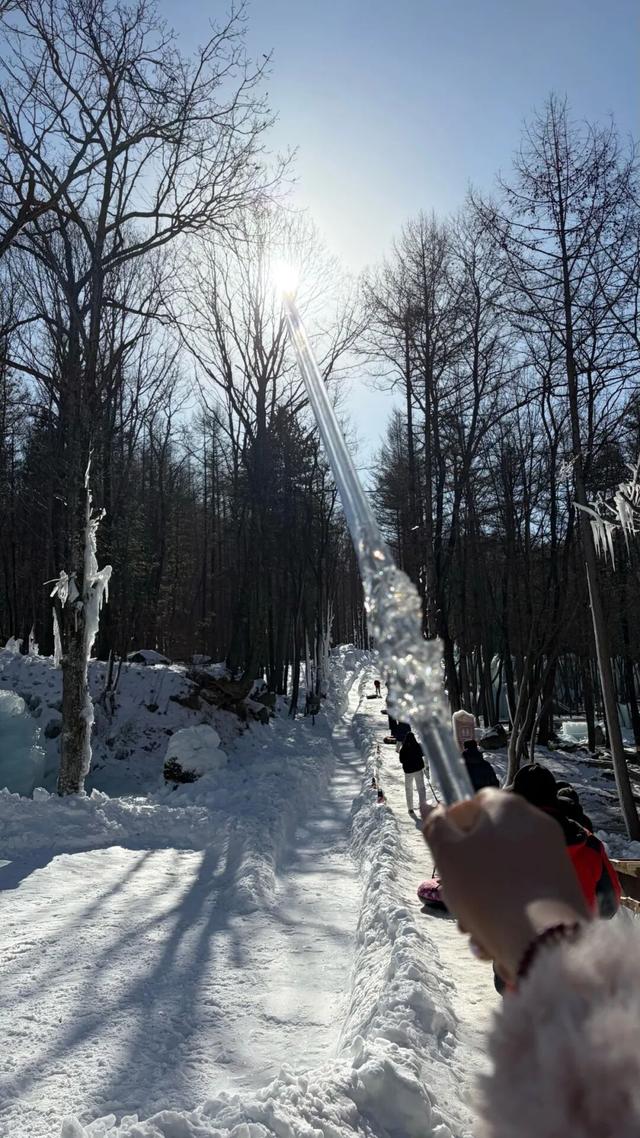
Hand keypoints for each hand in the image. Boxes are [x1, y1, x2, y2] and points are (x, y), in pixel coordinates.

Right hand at [422, 789, 590, 981]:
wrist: (544, 940)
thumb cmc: (487, 890)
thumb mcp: (447, 856)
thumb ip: (435, 827)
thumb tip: (430, 806)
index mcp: (507, 804)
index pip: (470, 804)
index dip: (450, 830)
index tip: (443, 859)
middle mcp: (535, 820)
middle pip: (487, 841)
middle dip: (467, 872)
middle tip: (456, 900)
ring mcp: (553, 852)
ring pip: (504, 870)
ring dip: (483, 896)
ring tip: (474, 930)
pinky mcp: (565, 882)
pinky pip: (525, 889)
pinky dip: (508, 907)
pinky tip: (494, 937)